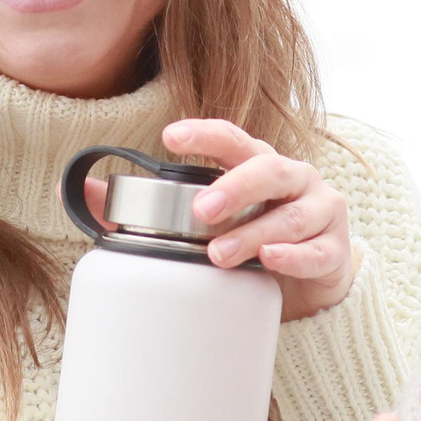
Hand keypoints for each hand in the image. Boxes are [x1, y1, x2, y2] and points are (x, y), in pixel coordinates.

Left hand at [164, 118, 352, 320]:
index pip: (233, 139)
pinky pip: (316, 251)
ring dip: (252, 233)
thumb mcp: (210, 221)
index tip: (170, 137)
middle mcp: (295, 179)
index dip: (204, 134)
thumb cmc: (254, 240)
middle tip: (201, 209)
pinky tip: (270, 259)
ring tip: (218, 253)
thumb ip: (148, 206)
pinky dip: (292, 256)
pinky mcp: (335, 250)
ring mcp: (321, 212)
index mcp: (260, 163)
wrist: (307, 286)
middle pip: (269, 170)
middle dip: (235, 187)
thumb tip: (84, 191)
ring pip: (289, 217)